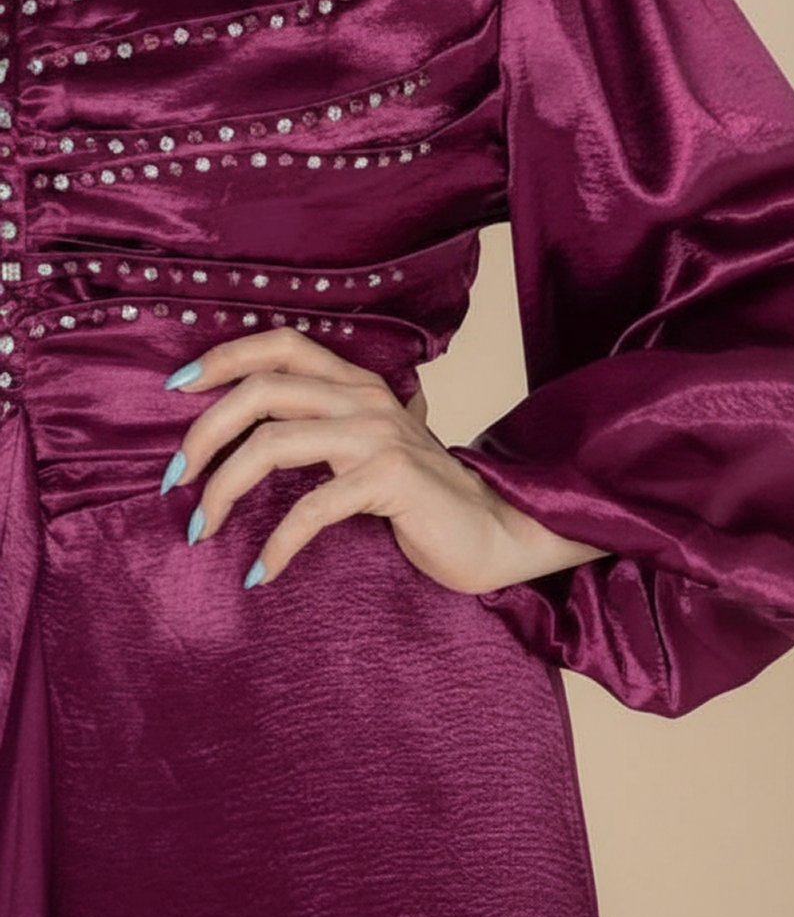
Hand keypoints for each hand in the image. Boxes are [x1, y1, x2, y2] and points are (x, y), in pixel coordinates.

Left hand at [160, 325, 608, 592]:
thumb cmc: (423, 500)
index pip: (283, 344)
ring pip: (272, 444)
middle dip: (203, 433)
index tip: (176, 391)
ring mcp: (379, 436)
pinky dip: (276, 544)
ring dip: (222, 489)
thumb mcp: (369, 450)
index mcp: (358, 384)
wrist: (495, 531)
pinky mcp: (390, 479)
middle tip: (175, 479)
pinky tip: (261, 572)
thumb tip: (243, 444)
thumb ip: (324, 431)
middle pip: (261, 390)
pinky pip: (310, 508)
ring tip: (200, 528)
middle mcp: (366, 399)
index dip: (224, 357)